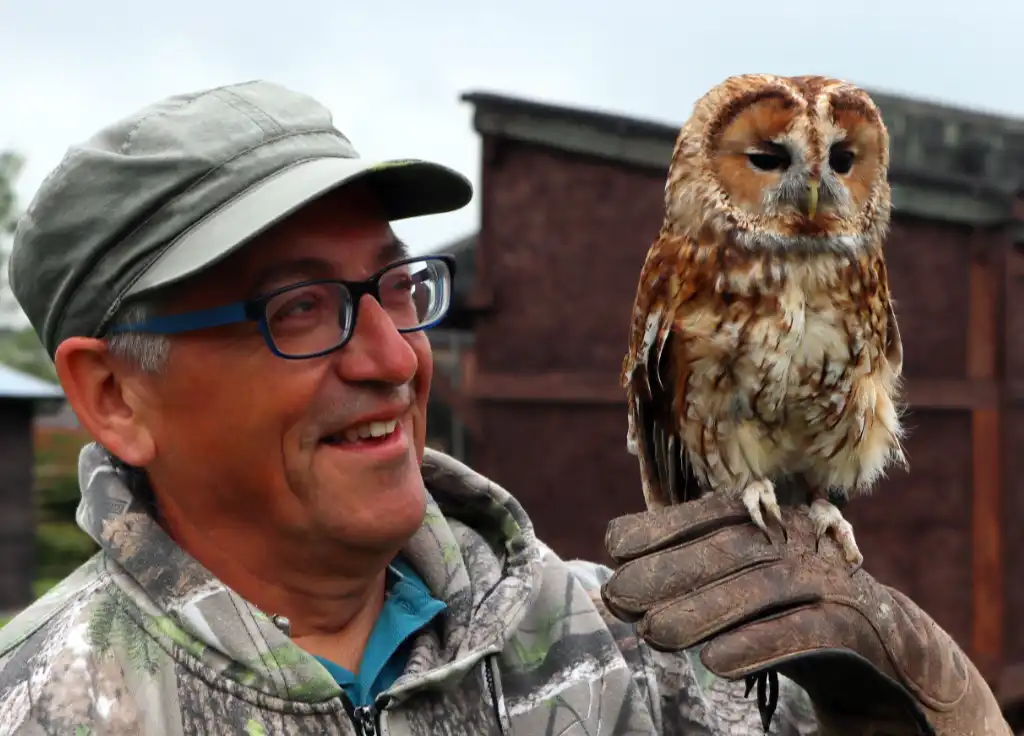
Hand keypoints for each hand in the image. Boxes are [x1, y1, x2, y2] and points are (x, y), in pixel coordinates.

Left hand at [600, 494, 1010, 734]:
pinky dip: (760, 644)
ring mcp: (834, 582)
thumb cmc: (800, 617)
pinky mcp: (862, 628)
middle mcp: (804, 542)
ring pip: (764, 587)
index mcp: (776, 525)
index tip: (613, 544)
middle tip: (617, 596)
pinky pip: (808, 632)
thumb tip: (623, 586)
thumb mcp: (749, 593)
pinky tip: (714, 663)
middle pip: (732, 548)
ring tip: (653, 635)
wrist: (895, 660)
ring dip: (704, 610)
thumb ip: (700, 582)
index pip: (715, 515)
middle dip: (670, 570)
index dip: (664, 527)